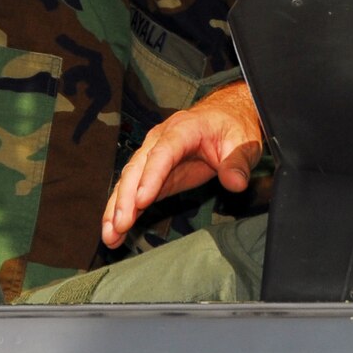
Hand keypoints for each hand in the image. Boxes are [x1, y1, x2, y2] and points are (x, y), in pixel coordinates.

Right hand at [102, 82, 263, 247]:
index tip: (143, 200)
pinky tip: (114, 231)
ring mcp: (152, 156)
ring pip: (129, 181)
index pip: (164, 152)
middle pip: (138, 168)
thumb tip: (235, 183)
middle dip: (126, 198)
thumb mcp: (242, 143)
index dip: (152, 175)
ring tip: (110, 235)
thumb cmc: (230, 127)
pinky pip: (133, 191)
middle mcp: (160, 140)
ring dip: (116, 208)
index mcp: (183, 129)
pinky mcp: (152, 173)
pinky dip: (122, 210)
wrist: (224, 117)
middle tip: (120, 225)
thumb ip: (237, 163)